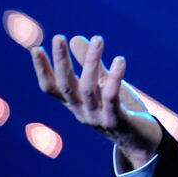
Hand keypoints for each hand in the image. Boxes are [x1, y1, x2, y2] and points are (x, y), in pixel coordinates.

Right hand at [30, 34, 161, 169]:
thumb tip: (75, 38)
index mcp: (75, 103)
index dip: (42, 70)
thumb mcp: (102, 84)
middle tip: (58, 37)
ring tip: (98, 38)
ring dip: (91, 62)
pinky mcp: (116, 121)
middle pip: (66, 86)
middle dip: (61, 61)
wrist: (141, 139)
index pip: (52, 87)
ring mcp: (97, 118)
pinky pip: (112, 98)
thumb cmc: (120, 108)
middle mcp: (81, 112)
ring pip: (88, 89)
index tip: (36, 48)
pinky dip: (114, 79)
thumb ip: (90, 64)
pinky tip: (120, 60)